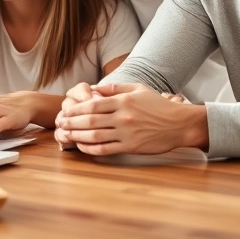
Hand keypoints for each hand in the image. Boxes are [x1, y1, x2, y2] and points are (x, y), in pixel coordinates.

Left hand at [55, 82, 207, 155]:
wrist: (180, 124)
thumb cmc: (158, 106)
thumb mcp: (138, 89)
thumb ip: (115, 89)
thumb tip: (94, 89)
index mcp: (123, 101)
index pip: (93, 104)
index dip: (76, 109)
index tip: (64, 110)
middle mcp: (123, 117)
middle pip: (90, 120)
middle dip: (71, 122)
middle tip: (59, 123)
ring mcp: (126, 133)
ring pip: (95, 136)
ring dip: (77, 136)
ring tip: (65, 135)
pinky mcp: (131, 147)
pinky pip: (106, 149)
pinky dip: (91, 149)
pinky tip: (82, 147)